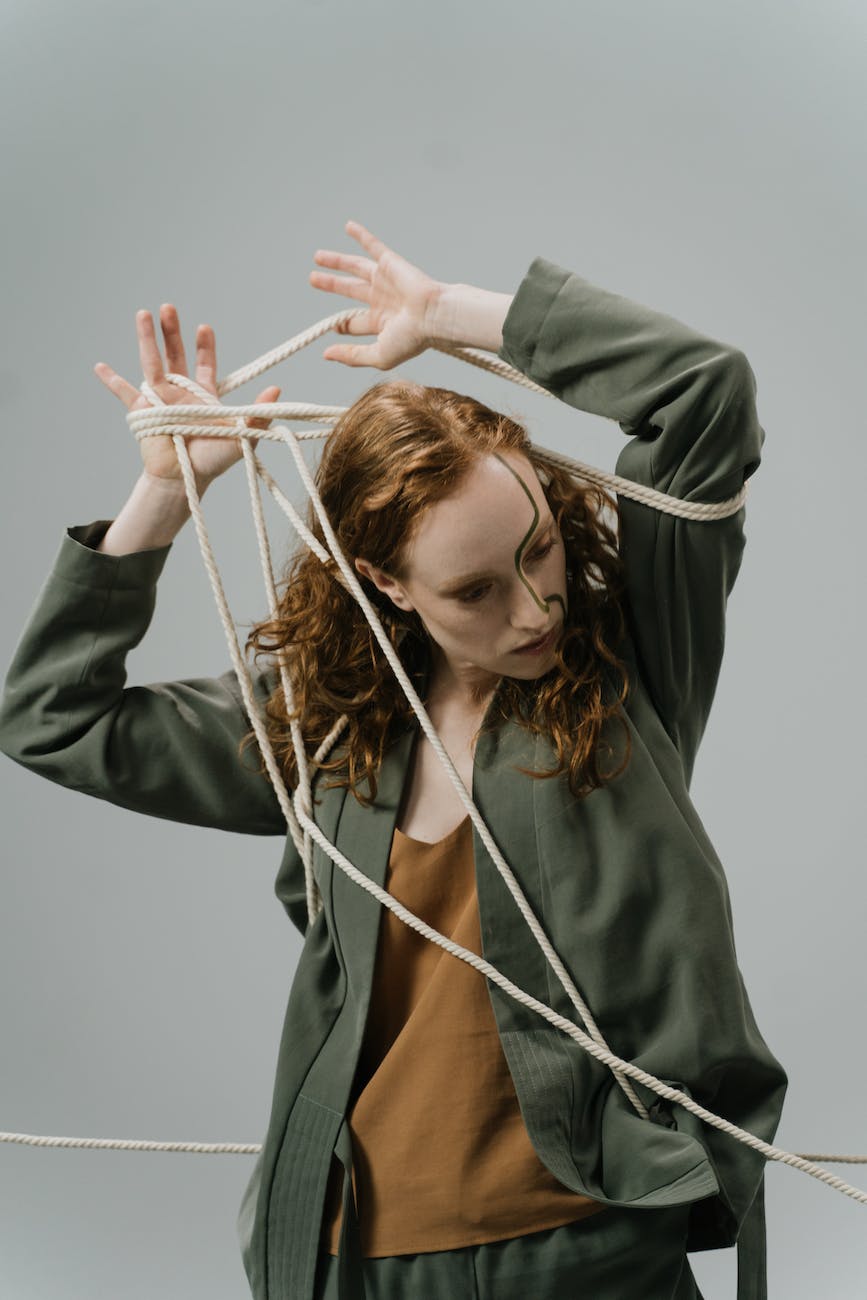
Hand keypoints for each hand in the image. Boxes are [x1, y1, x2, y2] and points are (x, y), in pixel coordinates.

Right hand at [94, 304, 280, 491]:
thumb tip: (277, 389)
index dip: (204, 347)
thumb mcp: (244, 435)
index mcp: (204, 397)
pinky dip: (111, 381)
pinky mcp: (143, 412)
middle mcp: (181, 394)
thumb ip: (259, 412)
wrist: (187, 480)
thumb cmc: (214, 460)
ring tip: (143, 313)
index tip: (204, 328)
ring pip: (151, 363)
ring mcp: (160, 400)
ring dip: (147, 339)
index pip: (203, 365)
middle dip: (172, 332)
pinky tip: (99, 366)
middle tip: (169, 308)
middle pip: (175, 355)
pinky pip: (124, 394)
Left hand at [309, 219, 443, 369]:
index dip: (341, 325)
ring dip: (336, 261)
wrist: (434, 315)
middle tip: (313, 279)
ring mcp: (386, 280)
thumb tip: (326, 355)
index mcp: (382, 323)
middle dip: (332, 285)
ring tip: (317, 257)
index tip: (332, 327)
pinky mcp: (390, 263)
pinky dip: (361, 235)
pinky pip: (373, 245)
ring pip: (355, 268)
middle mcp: (383, 300)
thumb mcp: (378, 355)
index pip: (355, 322)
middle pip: (350, 291)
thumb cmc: (412, 339)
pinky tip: (348, 226)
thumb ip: (352, 356)